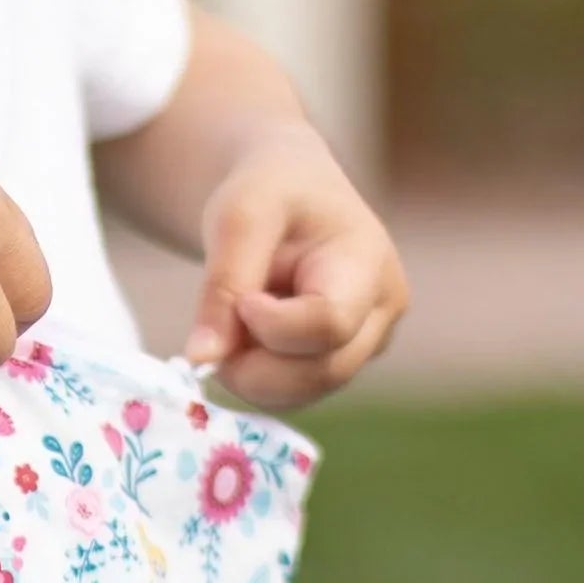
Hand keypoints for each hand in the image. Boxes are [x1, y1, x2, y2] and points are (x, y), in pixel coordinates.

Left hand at [184, 125, 408, 409]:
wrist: (290, 188)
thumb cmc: (270, 189)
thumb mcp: (240, 214)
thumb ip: (223, 284)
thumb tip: (201, 359)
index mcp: (369, 264)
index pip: (329, 324)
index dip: (273, 326)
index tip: (243, 298)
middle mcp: (382, 313)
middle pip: (322, 370)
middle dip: (255, 361)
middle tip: (217, 325)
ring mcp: (365, 344)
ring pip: (305, 392)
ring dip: (250, 372)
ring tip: (231, 320)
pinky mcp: (339, 362)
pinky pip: (294, 394)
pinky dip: (256, 377)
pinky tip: (246, 336)